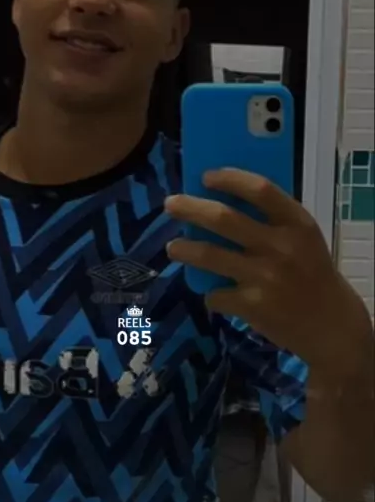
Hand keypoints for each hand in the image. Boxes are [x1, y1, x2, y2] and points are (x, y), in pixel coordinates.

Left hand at [164, 168, 361, 370]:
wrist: (331, 325)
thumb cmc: (311, 273)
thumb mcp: (303, 239)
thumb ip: (273, 220)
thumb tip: (220, 199)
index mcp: (297, 224)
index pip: (260, 190)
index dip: (230, 179)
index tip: (206, 177)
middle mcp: (281, 247)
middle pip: (224, 219)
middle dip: (191, 208)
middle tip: (170, 204)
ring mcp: (265, 276)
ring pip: (210, 256)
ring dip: (185, 249)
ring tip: (173, 247)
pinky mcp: (252, 305)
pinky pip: (216, 293)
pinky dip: (211, 293)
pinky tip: (214, 293)